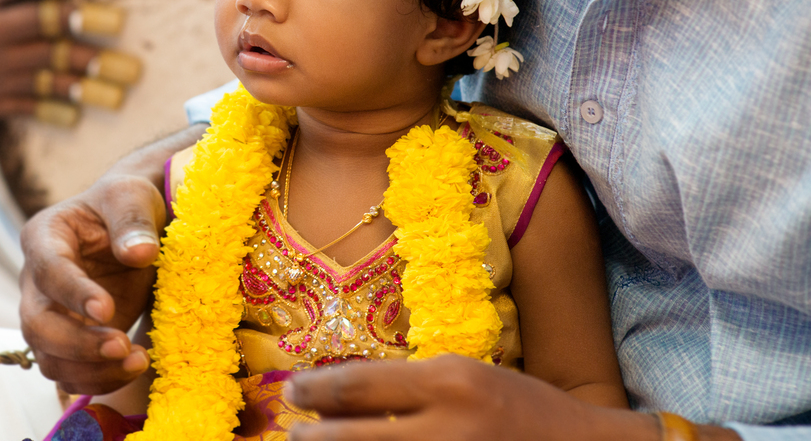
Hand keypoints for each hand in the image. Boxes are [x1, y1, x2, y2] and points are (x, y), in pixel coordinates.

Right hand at [0, 0, 133, 126]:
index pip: (35, 20)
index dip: (70, 18)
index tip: (104, 18)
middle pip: (53, 55)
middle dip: (92, 58)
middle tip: (130, 64)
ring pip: (46, 86)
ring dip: (83, 90)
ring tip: (116, 95)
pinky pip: (24, 109)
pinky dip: (50, 112)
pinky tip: (76, 117)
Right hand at [19, 125, 203, 394]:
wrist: (132, 224)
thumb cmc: (126, 203)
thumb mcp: (132, 197)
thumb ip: (133, 222)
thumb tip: (139, 254)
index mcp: (44, 235)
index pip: (48, 270)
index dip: (74, 294)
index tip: (108, 310)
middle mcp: (36, 279)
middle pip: (37, 324)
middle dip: (77, 343)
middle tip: (122, 346)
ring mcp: (50, 312)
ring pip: (49, 357)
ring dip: (91, 369)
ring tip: (138, 361)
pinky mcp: (70, 337)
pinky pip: (69, 372)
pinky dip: (98, 379)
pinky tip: (134, 367)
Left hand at [285, 355, 660, 440]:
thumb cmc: (520, 407)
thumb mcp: (466, 376)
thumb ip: (411, 386)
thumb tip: (344, 395)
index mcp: (449, 380)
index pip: (361, 385)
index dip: (317, 391)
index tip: (292, 392)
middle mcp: (448, 426)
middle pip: (355, 437)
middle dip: (313, 436)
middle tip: (290, 432)